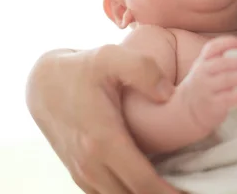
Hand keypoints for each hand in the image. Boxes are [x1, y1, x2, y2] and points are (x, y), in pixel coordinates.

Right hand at [26, 45, 180, 193]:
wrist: (44, 83)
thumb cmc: (83, 69)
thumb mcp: (112, 56)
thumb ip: (143, 70)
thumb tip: (167, 94)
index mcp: (102, 139)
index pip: (142, 183)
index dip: (169, 193)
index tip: (192, 193)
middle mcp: (90, 164)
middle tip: (191, 192)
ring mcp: (83, 173)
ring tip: (175, 190)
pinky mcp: (80, 174)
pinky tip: (151, 187)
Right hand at [177, 36, 236, 134]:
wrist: (185, 113)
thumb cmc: (201, 87)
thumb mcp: (204, 70)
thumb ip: (219, 61)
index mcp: (202, 62)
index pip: (212, 48)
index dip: (228, 42)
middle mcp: (202, 74)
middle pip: (224, 64)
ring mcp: (206, 90)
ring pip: (229, 80)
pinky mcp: (212, 105)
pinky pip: (231, 98)